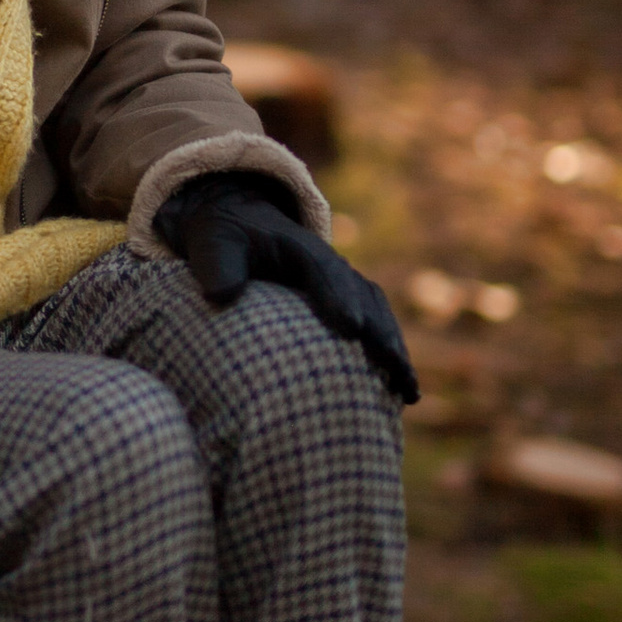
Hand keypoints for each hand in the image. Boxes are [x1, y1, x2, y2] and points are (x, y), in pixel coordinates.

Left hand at [165, 174, 419, 407]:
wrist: (240, 226)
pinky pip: (374, 329)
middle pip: (365, 298)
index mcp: (302, 250)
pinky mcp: (345, 306)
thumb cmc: (226, 240)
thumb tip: (221, 295)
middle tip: (393, 368)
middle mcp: (331, 268)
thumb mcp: (214, 244)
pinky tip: (400, 395)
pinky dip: (389, 358)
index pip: (326, 273)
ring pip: (378, 316)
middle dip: (380, 333)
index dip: (340, 299)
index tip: (352, 328)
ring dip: (394, 351)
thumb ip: (218, 267)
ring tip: (407, 391)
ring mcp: (343, 287)